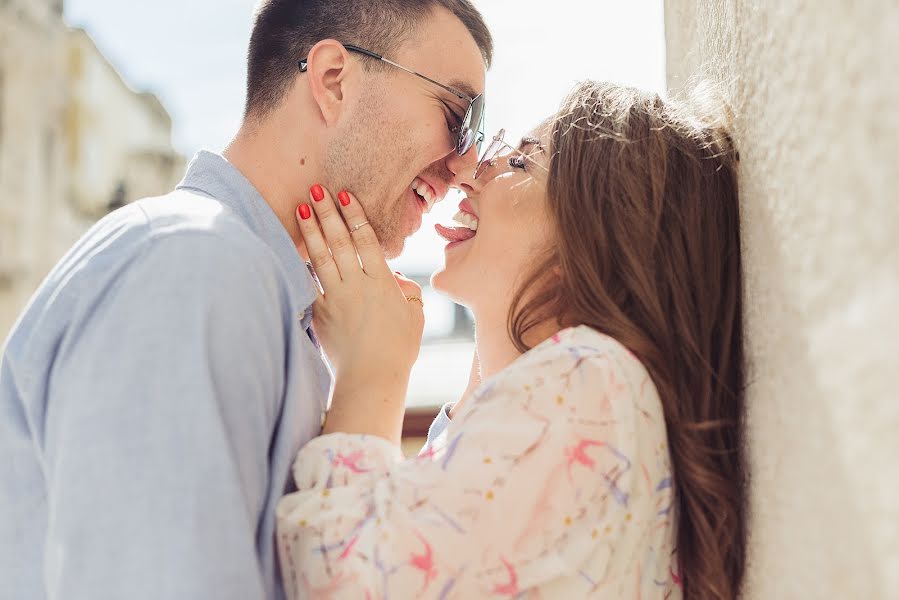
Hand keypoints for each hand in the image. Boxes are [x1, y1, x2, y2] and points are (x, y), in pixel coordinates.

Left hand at [295, 184, 423, 442]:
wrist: (371, 378)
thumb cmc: (398, 350)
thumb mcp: (415, 316)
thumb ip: (408, 292)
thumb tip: (397, 281)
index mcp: (382, 282)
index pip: (366, 240)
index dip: (355, 215)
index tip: (345, 196)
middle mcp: (356, 285)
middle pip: (339, 241)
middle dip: (327, 213)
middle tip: (316, 190)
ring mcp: (335, 298)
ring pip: (320, 257)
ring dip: (311, 231)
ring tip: (301, 208)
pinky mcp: (320, 313)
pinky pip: (310, 283)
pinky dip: (301, 264)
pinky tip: (295, 248)